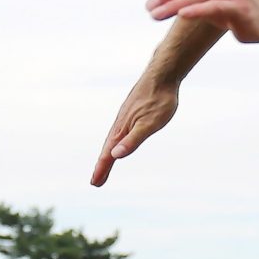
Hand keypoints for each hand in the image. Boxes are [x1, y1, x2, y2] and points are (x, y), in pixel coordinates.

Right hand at [91, 71, 178, 186]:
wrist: (163, 75)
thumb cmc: (158, 100)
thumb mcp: (149, 124)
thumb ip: (133, 140)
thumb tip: (115, 156)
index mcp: (122, 130)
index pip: (108, 155)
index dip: (102, 169)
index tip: (95, 183)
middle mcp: (120, 125)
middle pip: (109, 149)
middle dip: (103, 166)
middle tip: (96, 182)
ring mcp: (126, 118)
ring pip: (114, 140)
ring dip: (109, 154)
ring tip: (106, 165)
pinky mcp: (132, 113)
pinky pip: (120, 132)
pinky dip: (117, 142)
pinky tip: (121, 141)